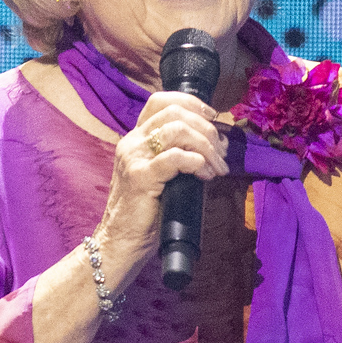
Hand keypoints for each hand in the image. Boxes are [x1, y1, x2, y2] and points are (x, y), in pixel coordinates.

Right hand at [93, 90, 228, 282]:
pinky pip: (175, 158)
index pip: (160, 100)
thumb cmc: (145, 212)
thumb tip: (215, 143)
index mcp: (136, 138)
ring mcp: (134, 158)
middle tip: (221, 152)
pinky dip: (197, 162)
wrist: (120, 241)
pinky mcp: (140, 177)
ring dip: (206, 147)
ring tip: (217, 168)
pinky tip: (204, 176)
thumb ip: (177, 155)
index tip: (212, 117)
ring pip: (178, 130)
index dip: (191, 102)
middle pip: (174, 112)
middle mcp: (132, 142)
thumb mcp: (160, 175)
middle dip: (206, 128)